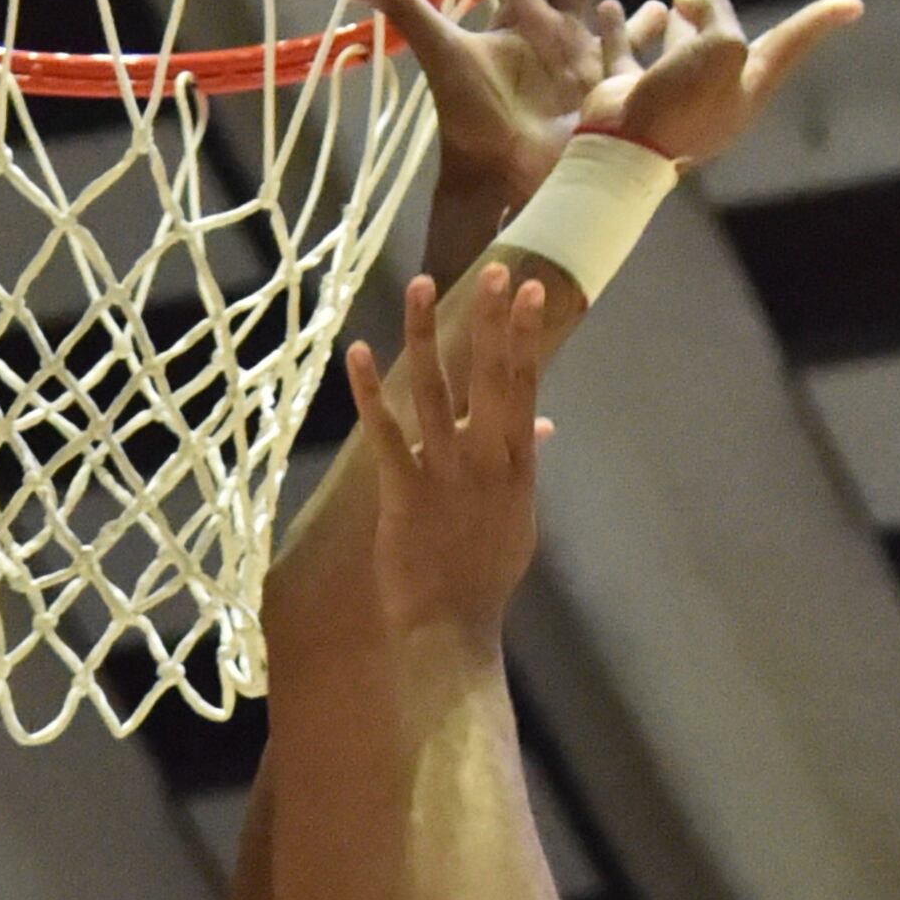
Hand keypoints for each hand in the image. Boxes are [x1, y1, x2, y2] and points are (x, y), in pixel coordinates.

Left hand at [344, 267, 551, 641]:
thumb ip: (523, 465)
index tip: (530, 290)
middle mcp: (487, 461)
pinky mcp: (406, 492)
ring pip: (436, 391)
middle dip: (493, 320)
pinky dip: (371, 391)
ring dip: (426, 334)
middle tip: (497, 269)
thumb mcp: (517, 518)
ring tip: (420, 285)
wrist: (453, 629)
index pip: (526, 385)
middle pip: (492, 376)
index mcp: (516, 464)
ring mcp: (446, 474)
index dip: (526, 335)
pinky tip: (359, 352)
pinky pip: (385, 432)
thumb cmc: (484, 577)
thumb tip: (540, 428)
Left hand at [361, 0, 638, 281]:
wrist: (502, 175)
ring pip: (599, 11)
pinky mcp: (602, 88)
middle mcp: (549, 37)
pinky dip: (640, 31)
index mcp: (516, 24)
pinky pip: (625, 51)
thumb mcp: (443, 53)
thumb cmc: (473, 117)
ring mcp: (578, 62)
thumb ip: (408, 12)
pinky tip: (658, 11)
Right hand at [585, 0, 861, 178]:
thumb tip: (692, 4)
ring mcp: (672, 98)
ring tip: (672, 0)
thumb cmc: (683, 101)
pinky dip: (624, 30)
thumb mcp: (722, 47)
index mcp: (747, 87)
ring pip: (678, 51)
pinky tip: (612, 7)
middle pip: (725, 44)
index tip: (854, 4)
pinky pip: (628, 56)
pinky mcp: (631, 98)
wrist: (624, 150)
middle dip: (715, 17)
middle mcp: (714, 95)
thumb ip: (719, 16)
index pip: (791, 43)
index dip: (819, 20)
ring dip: (677, 25)